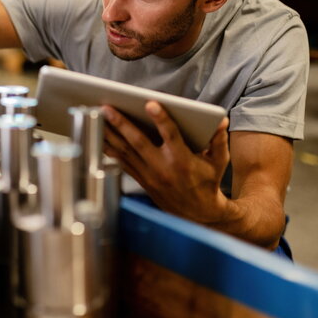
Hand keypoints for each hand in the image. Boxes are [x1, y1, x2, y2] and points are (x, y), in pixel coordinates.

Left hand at [102, 101, 231, 223]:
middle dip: (121, 123)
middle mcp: (162, 167)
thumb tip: (220, 120)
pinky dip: (109, 148)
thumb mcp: (218, 162)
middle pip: (138, 142)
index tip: (150, 104)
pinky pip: (121, 162)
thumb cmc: (208, 183)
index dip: (161, 119)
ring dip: (109, 133)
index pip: (171, 136)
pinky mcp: (141, 180)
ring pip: (125, 151)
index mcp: (182, 160)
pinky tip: (99, 135)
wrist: (197, 214)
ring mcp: (149, 175)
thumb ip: (219, 140)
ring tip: (96, 115)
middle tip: (107, 107)